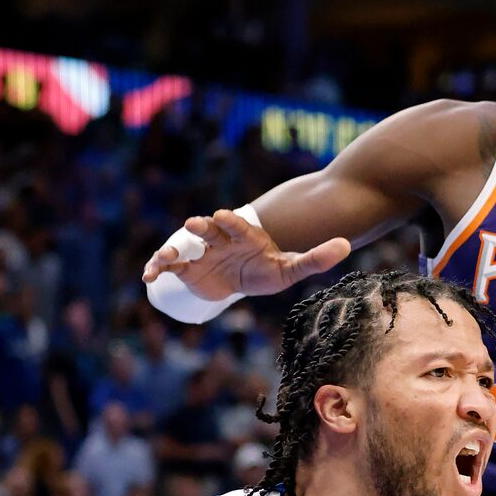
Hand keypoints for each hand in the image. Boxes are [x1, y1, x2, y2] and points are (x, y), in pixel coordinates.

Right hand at [142, 209, 350, 300]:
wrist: (242, 279)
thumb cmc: (268, 270)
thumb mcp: (291, 269)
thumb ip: (316, 258)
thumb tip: (347, 245)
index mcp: (244, 237)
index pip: (237, 226)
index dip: (230, 221)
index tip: (224, 216)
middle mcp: (220, 240)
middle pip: (209, 231)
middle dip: (202, 227)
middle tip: (195, 223)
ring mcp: (201, 253)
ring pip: (185, 247)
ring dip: (175, 249)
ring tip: (165, 257)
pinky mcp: (187, 268)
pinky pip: (170, 267)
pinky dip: (158, 269)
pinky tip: (148, 277)